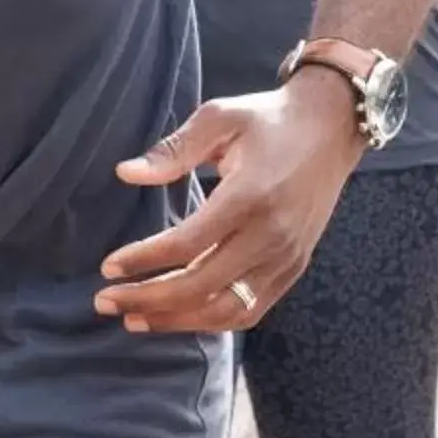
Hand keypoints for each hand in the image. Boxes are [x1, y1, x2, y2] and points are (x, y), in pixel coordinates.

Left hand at [94, 72, 366, 333]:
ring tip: (135, 319)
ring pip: (227, 310)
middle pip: (202, 286)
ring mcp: (287, 257)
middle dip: (148, 299)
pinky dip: (211, 320)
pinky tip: (179, 315)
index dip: (143, 260)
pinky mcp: (294, 268)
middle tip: (106, 301)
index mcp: (250, 195)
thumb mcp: (219, 117)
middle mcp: (272, 235)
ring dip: (177, 320)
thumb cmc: (268, 119)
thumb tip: (125, 173)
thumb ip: (173, 149)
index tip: (108, 266)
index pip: (187, 244)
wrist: (332, 128)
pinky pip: (251, 311)